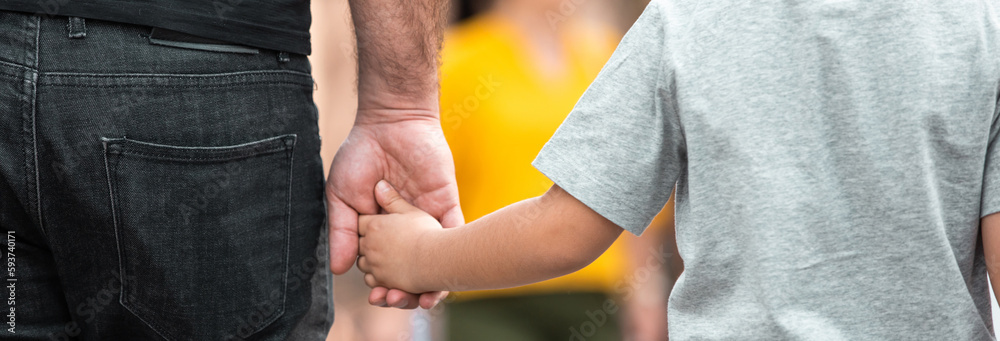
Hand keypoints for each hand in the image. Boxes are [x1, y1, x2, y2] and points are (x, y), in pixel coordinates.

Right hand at [327, 114, 462, 308]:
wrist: (390, 122)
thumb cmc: (361, 155)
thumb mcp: (341, 196)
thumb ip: (341, 232)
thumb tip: (338, 269)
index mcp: (381, 228)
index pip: (384, 264)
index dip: (382, 283)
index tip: (378, 297)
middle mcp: (406, 227)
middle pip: (411, 266)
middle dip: (406, 288)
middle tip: (397, 301)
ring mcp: (427, 217)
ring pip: (435, 256)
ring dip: (431, 280)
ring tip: (422, 299)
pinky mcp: (445, 204)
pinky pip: (454, 232)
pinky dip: (453, 253)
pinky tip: (447, 274)